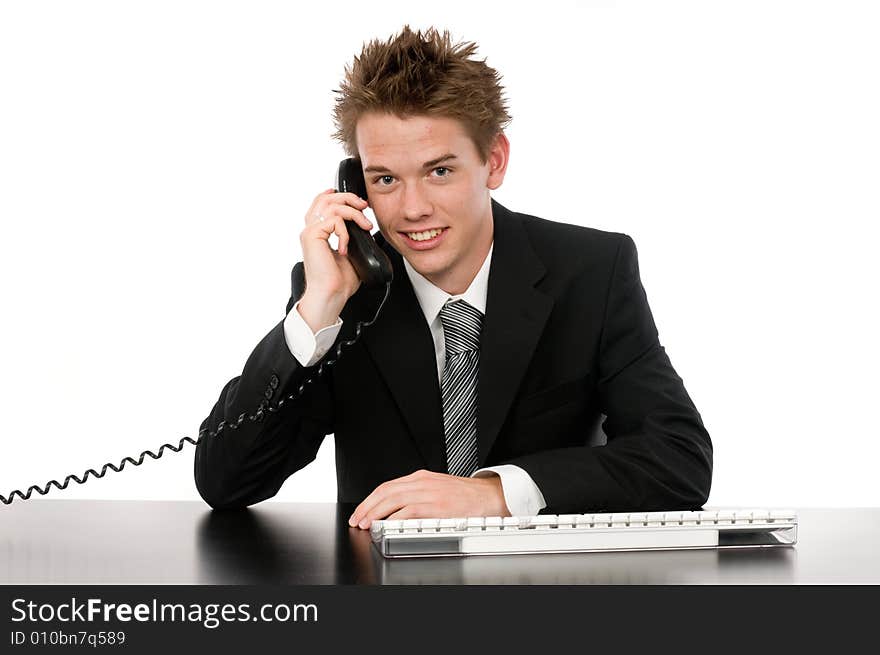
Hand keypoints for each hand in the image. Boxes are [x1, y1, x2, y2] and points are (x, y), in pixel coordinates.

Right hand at [298, 189, 373, 331]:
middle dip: (349, 198)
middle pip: (326, 197)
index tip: (359, 203)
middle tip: (364, 207)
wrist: (332, 294)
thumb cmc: (339, 281)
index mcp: (318, 232)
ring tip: (365, 226)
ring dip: (353, 213)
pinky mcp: (312, 236)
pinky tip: (345, 248)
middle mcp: (311, 230)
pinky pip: (333, 221)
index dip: (339, 195)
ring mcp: (310, 232)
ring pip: (331, 205)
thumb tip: (366, 226)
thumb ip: (353, 236)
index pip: (322, 202)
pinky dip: (345, 232)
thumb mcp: (351, 252)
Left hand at [348, 469, 510, 528]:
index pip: (387, 486)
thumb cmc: (465, 496)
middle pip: (386, 492)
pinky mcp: (437, 506)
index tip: (360, 511)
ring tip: (367, 524)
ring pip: (393, 499)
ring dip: (376, 513)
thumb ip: (417, 495)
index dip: (370, 499)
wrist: (489, 496)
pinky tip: (386, 525)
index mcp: (421, 477)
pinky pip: (410, 511)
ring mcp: (429, 493)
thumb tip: (394, 510)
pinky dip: (394, 518)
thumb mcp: (437, 489)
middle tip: (357, 519)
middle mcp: (422, 482)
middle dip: (367, 507)